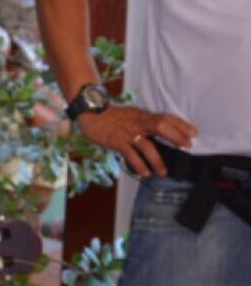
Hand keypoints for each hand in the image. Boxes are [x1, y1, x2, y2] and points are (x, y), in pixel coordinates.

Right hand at [76, 105, 197, 177]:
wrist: (91, 112)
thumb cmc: (111, 116)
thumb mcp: (131, 115)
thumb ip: (144, 121)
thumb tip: (159, 130)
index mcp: (143, 115)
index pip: (165, 117)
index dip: (181, 124)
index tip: (193, 133)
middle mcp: (138, 123)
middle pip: (161, 126)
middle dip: (176, 136)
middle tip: (186, 147)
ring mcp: (127, 132)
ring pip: (146, 145)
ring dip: (157, 160)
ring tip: (163, 172)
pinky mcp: (117, 141)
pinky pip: (130, 154)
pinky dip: (139, 164)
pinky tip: (145, 173)